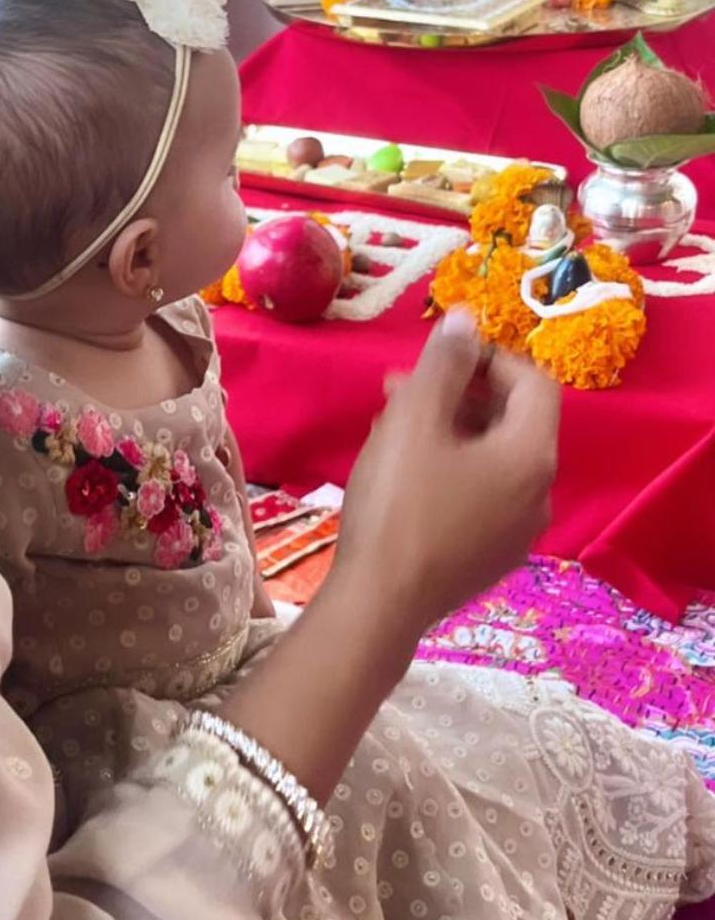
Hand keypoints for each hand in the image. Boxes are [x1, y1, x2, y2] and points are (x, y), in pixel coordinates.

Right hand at [336, 312, 558, 637]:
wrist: (379, 602)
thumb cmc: (398, 503)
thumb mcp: (414, 419)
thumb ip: (444, 363)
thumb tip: (466, 317)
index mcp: (532, 455)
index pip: (534, 382)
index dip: (489, 357)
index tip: (439, 355)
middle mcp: (540, 493)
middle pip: (513, 421)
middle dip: (460, 392)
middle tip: (403, 386)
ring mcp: (517, 532)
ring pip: (491, 459)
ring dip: (449, 429)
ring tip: (392, 424)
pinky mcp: (489, 558)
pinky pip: (481, 494)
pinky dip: (451, 469)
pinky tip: (402, 473)